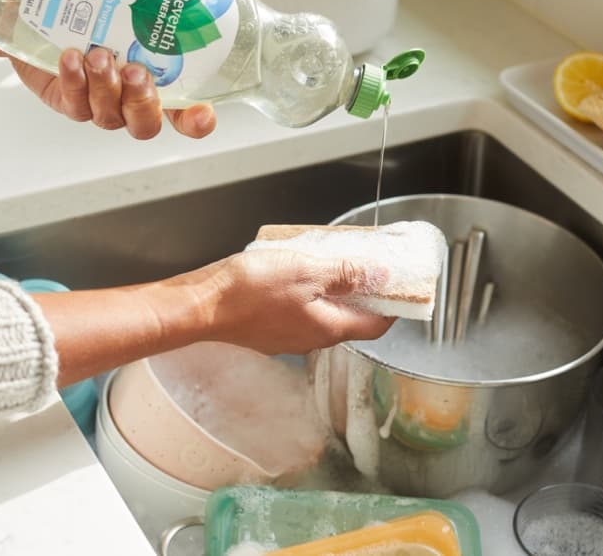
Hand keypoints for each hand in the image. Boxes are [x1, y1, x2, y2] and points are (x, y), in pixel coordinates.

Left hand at [0, 0, 215, 139]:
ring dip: (108, 90)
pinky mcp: (70, 100)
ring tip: (100, 54)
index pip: (186, 114)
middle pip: (148, 125)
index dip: (197, 121)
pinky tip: (73, 57)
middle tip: (137, 71)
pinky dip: (76, 83)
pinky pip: (76, 106)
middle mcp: (133, 96)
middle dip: (144, 103)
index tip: (201, 114)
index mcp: (160, 78)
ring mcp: (102, 101)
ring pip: (112, 118)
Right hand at [158, 249, 395, 354]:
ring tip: (332, 263)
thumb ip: (347, 274)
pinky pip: (301, 314)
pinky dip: (310, 296)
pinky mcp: (270, 331)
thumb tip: (382, 275)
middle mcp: (312, 339)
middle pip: (351, 320)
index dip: (392, 306)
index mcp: (329, 328)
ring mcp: (289, 338)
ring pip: (325, 315)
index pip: (377, 326)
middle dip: (363, 295)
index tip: (399, 286)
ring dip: (335, 293)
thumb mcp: (308, 271)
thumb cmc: (251, 289)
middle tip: (365, 266)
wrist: (203, 305)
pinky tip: (299, 275)